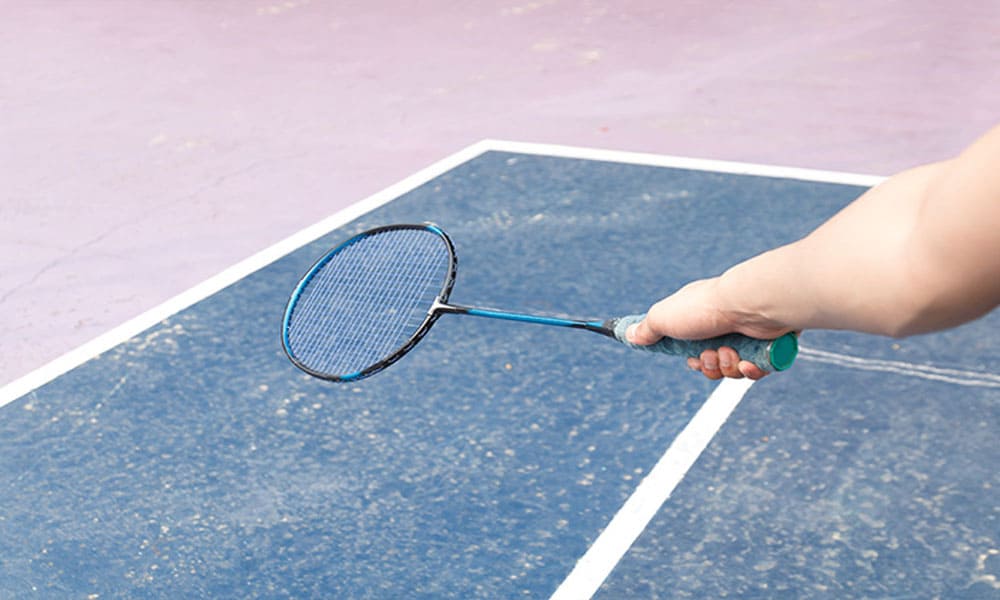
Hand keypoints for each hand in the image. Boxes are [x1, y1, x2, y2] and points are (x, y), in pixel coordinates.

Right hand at [625, 278, 790, 379]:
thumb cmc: (704, 308)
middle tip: (710, 354)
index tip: (687, 355)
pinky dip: (750, 369)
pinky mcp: (764, 345)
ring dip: (727, 366)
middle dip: (707, 365)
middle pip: (709, 364)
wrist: (749, 306)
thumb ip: (646, 328)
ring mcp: (744, 335)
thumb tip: (628, 335)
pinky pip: (755, 371)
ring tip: (730, 351)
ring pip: (731, 370)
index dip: (689, 358)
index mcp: (697, 318)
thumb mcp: (664, 317)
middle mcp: (721, 326)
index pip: (690, 348)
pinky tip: (749, 359)